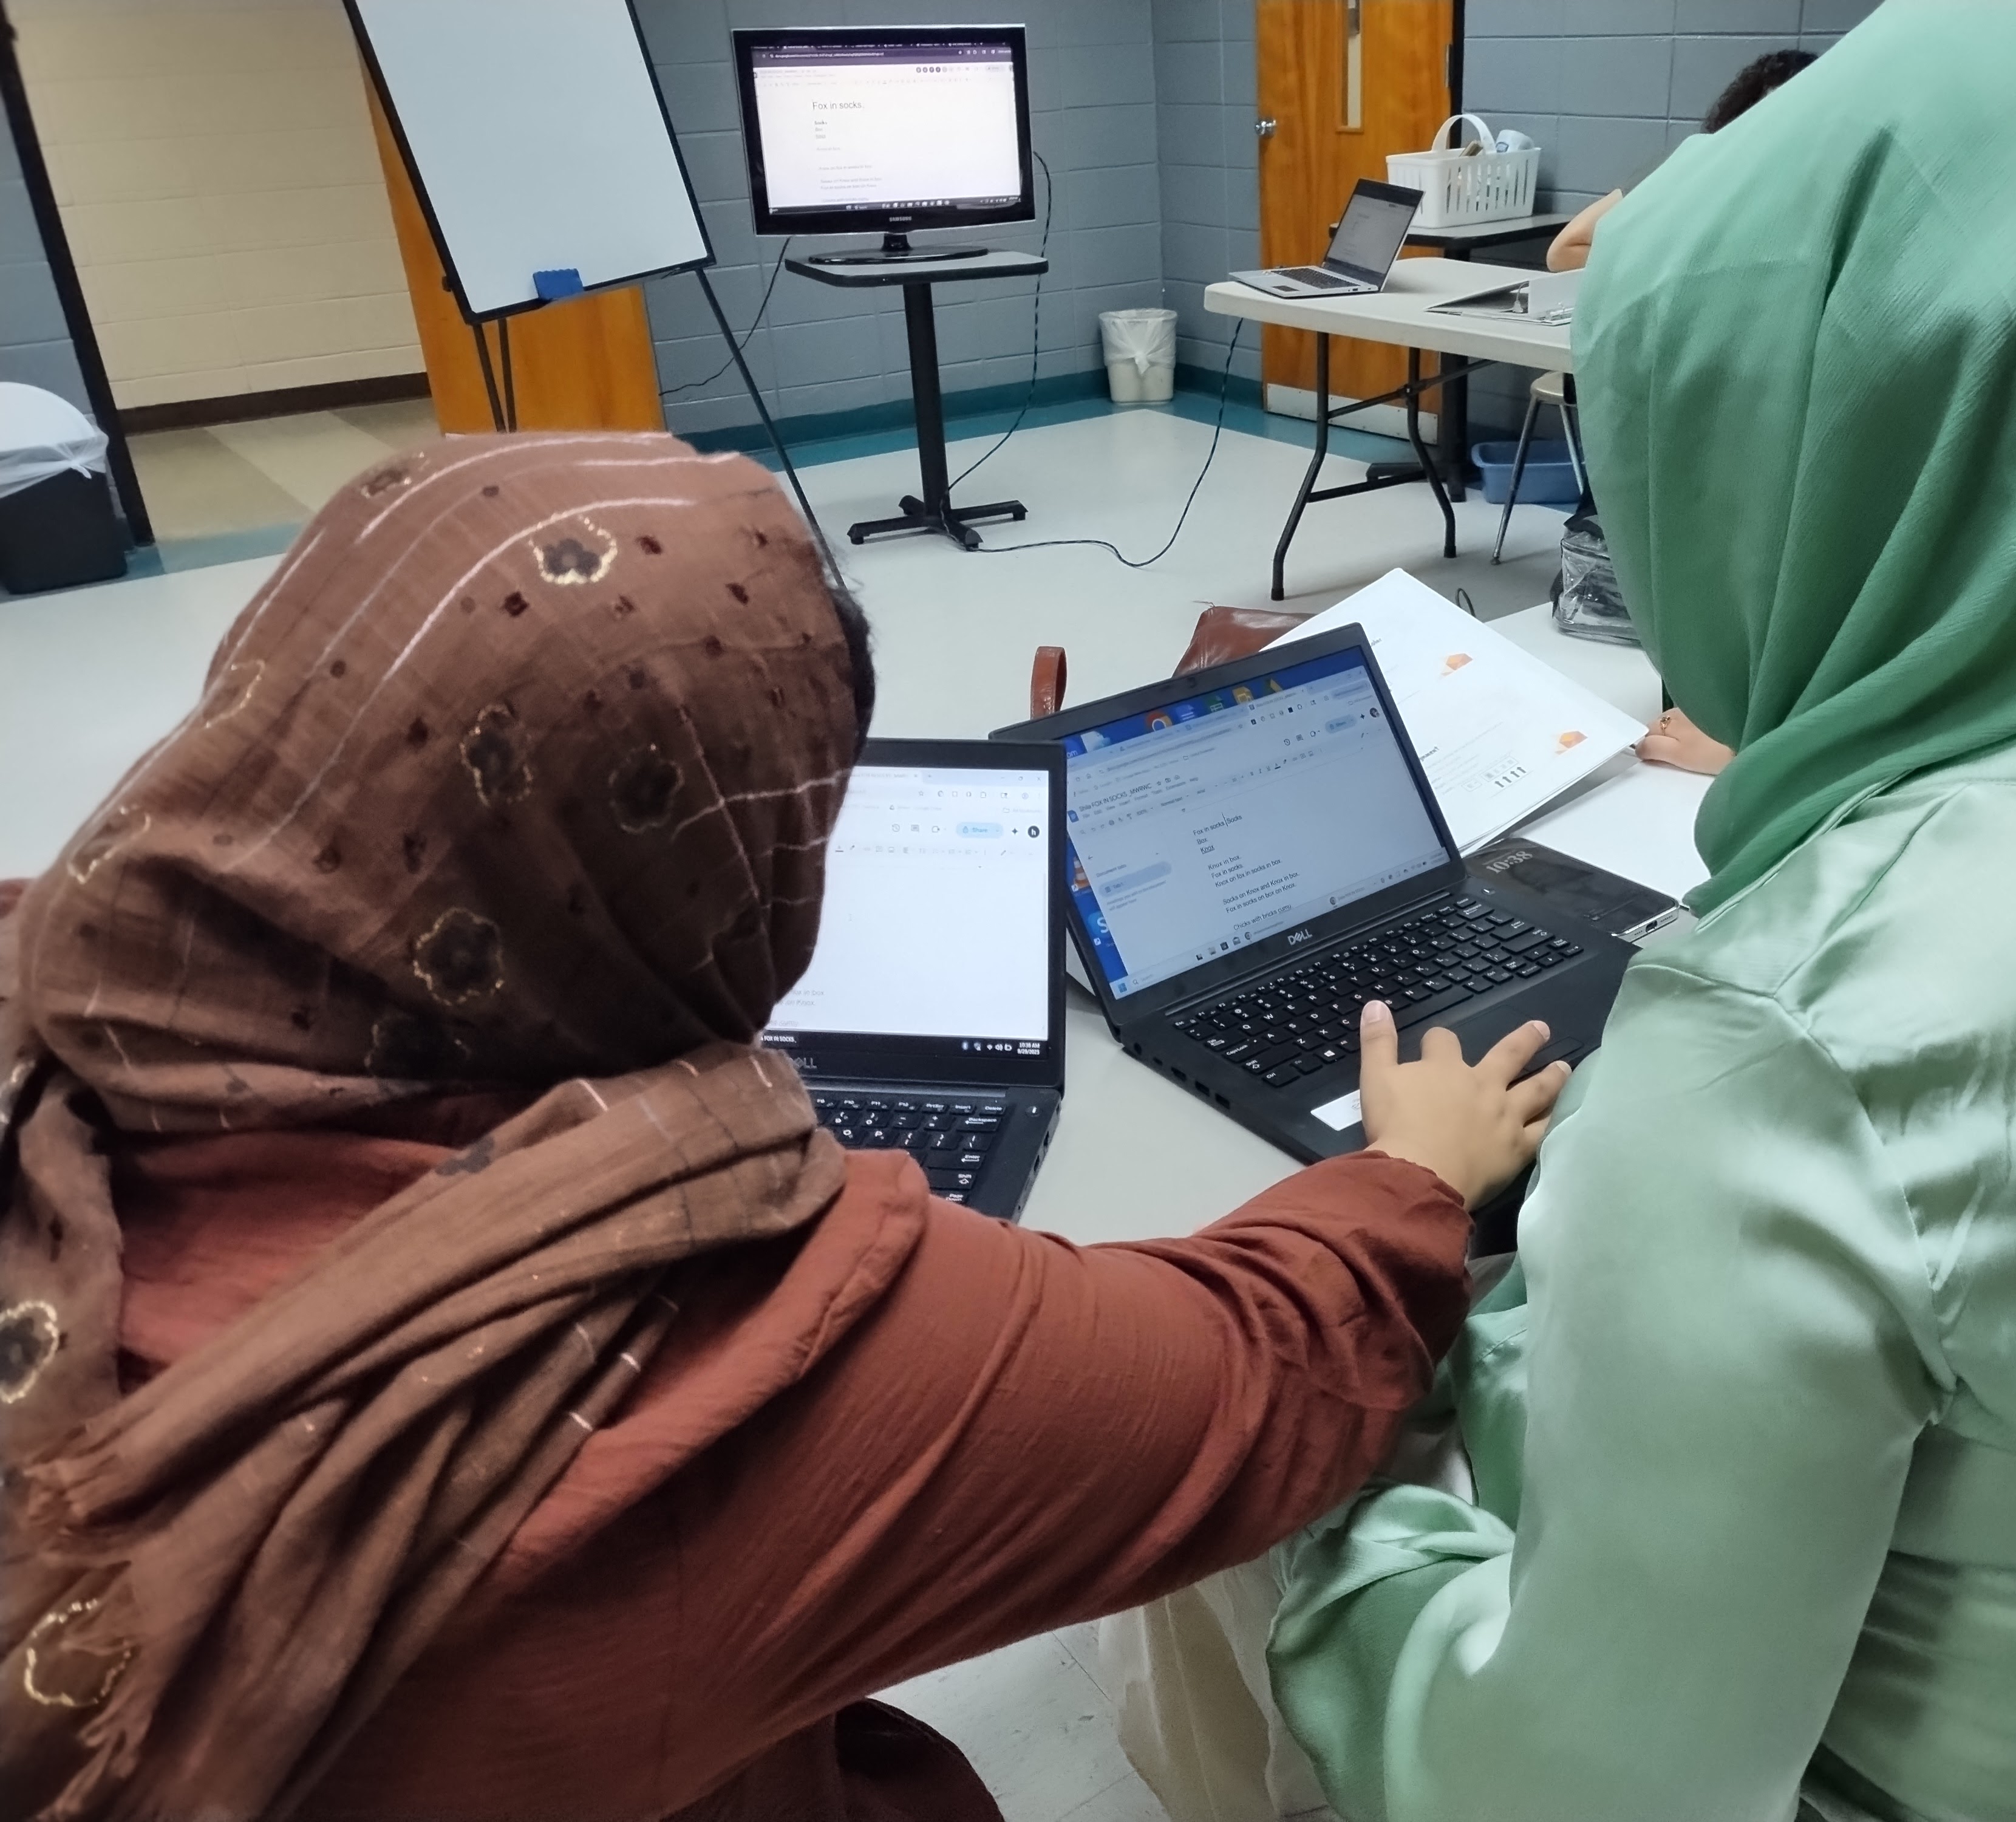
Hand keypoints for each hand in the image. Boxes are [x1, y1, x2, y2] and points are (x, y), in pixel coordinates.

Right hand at [1356, 1001, 1569, 1207]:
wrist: (1419, 1173)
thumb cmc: (1394, 1126)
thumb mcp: (1374, 1078)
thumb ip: (1377, 1041)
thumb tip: (1376, 1004)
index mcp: (1445, 1067)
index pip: (1444, 1041)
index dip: (1437, 1040)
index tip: (1435, 1042)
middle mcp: (1482, 1084)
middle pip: (1508, 1055)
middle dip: (1523, 1040)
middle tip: (1541, 1028)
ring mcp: (1504, 1115)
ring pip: (1535, 1089)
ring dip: (1551, 1076)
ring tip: (1565, 1066)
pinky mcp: (1517, 1147)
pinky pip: (1542, 1130)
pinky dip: (1554, 1120)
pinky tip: (1565, 1114)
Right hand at [1637, 707, 1732, 775]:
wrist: (1759, 736)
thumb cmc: (1723, 748)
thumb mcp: (1680, 755)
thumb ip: (1654, 749)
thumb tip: (1639, 747)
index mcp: (1668, 719)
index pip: (1646, 733)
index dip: (1651, 749)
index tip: (1659, 761)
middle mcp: (1682, 709)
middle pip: (1664, 728)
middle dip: (1668, 741)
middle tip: (1683, 760)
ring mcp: (1700, 708)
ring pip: (1683, 725)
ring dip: (1687, 736)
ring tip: (1703, 752)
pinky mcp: (1718, 711)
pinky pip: (1701, 722)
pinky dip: (1704, 732)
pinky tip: (1715, 742)